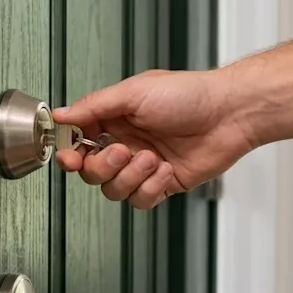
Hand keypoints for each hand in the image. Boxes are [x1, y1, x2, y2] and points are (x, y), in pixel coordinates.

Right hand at [52, 69, 256, 208]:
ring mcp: (143, 166)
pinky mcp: (162, 184)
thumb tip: (61, 114)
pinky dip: (152, 187)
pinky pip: (141, 200)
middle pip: (91, 172)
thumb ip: (92, 106)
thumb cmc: (190, 95)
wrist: (231, 113)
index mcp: (114, 120)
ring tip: (152, 158)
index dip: (70, 154)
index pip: (77, 143)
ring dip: (131, 176)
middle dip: (103, 166)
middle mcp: (125, 143)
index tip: (70, 157)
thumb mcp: (133, 92)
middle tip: (122, 151)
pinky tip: (166, 169)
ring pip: (113, 190)